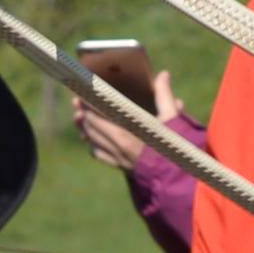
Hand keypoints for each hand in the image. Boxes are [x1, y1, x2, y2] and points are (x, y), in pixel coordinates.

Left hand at [64, 44, 173, 167]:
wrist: (177, 178)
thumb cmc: (177, 147)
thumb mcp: (172, 120)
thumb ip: (164, 96)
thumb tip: (163, 74)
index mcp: (128, 132)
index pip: (101, 113)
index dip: (90, 102)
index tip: (82, 92)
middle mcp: (119, 145)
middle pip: (93, 126)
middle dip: (84, 112)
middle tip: (76, 101)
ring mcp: (119, 158)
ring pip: (93, 141)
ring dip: (84, 128)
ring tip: (78, 117)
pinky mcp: (122, 167)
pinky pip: (100, 155)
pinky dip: (92, 145)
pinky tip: (90, 140)